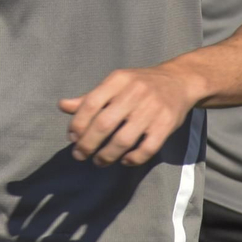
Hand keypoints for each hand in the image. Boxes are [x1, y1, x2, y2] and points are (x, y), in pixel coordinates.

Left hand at [60, 67, 195, 166]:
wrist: (179, 81)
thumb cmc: (140, 85)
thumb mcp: (115, 84)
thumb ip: (90, 98)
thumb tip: (62, 106)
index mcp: (118, 80)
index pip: (91, 103)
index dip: (78, 124)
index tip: (72, 138)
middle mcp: (135, 92)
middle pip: (104, 124)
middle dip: (88, 144)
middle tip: (80, 155)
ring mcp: (152, 109)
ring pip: (124, 139)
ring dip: (107, 155)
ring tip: (99, 161)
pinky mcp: (167, 124)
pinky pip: (147, 148)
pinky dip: (133, 158)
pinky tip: (124, 160)